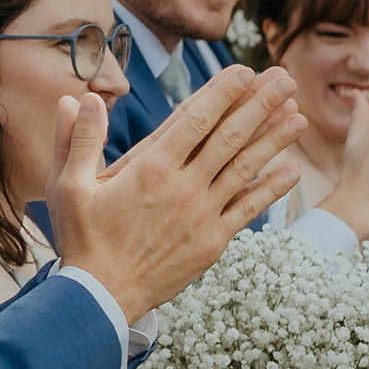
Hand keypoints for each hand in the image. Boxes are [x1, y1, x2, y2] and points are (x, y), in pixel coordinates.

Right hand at [49, 68, 305, 319]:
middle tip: (285, 79)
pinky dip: (272, 190)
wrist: (102, 297)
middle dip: (260, 105)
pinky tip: (293, 170)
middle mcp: (183, 187)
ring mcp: (202, 215)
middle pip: (229, 137)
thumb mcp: (69, 186)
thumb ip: (79, 140)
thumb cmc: (82, 240)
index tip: (245, 71)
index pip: (195, 120)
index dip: (223, 92)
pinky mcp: (213, 242)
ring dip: (274, 140)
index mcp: (150, 168)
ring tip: (300, 116)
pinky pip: (248, 210)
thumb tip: (78, 98)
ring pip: (245, 169)